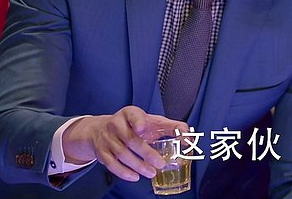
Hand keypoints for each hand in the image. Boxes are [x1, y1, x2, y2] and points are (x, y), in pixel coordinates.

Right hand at [61, 106, 189, 181]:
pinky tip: (135, 177)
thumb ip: (172, 127)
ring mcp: (107, 139)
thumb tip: (189, 136)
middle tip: (160, 164)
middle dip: (146, 153)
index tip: (143, 127)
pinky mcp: (102, 152)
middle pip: (130, 139)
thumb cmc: (133, 125)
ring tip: (151, 172)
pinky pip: (111, 164)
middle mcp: (116, 125)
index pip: (133, 115)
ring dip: (137, 165)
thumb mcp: (151, 122)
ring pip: (121, 153)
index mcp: (130, 114)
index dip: (137, 120)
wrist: (102, 130)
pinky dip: (123, 172)